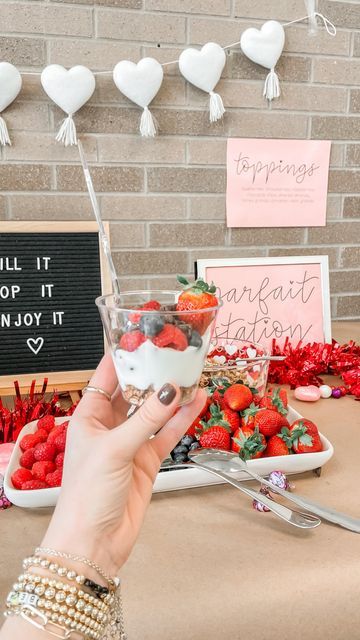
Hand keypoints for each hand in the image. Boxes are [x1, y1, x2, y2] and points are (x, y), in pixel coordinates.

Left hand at [41, 354, 205, 576]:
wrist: (94, 542)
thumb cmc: (88, 494)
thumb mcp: (115, 449)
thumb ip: (146, 418)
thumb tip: (172, 390)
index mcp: (89, 416)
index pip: (107, 376)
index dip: (125, 355)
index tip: (144, 334)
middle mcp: (109, 426)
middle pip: (134, 391)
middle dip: (154, 372)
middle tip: (177, 351)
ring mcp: (130, 443)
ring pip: (155, 411)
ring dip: (173, 395)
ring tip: (194, 373)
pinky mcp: (147, 460)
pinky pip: (167, 433)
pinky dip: (182, 419)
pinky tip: (197, 402)